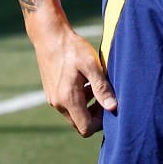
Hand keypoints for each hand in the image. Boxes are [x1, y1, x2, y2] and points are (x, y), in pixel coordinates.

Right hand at [30, 21, 116, 136]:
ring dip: (87, 106)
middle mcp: (58, 103)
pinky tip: (85, 82)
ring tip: (96, 87)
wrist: (49, 35)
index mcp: (68, 99)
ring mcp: (53, 98)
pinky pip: (67, 105)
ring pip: (73, 114)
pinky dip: (78, 99)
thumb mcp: (91, 65)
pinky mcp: (51, 92)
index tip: (109, 105)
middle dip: (94, 116)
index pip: (86, 128)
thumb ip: (102, 87)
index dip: (100, 123)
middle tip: (105, 96)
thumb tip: (113, 107)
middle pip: (79, 124)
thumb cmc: (72, 48)